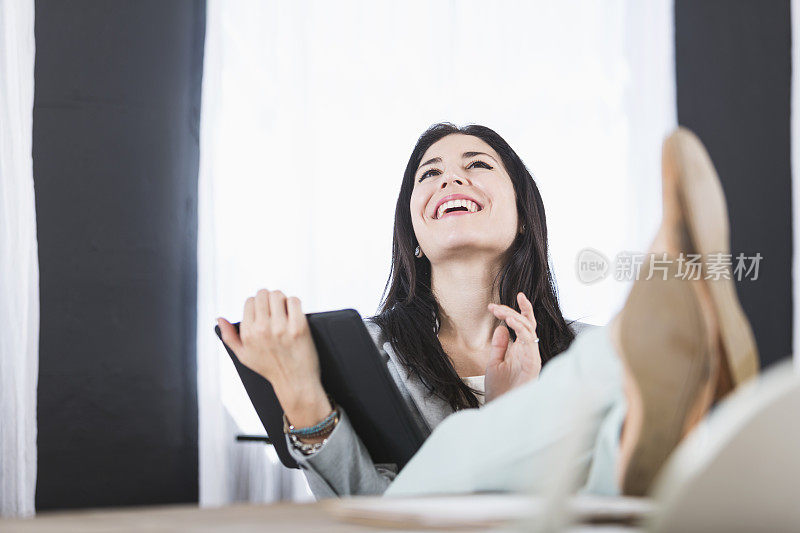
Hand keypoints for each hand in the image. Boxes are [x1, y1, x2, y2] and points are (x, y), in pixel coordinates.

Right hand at [217, 290, 331, 430]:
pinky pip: (294, 301)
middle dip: (269, 298)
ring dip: (282, 299)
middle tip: (275, 307)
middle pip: (264, 294)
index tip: (264, 310)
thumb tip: (219, 318)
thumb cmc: (270, 369)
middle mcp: (262, 329)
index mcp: (248, 334)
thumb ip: (229, 337)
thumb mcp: (244, 356)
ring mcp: (281, 327)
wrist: (295, 383)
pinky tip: (294, 311)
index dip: (257, 304)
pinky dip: (294, 303)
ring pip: (278, 295)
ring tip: (284, 309)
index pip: (250, 301)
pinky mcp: (299, 327)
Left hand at [484, 292, 541, 402]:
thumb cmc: (499, 390)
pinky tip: (509, 322)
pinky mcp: (533, 363)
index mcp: (520, 350)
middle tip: (495, 307)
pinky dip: (520, 329)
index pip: (522, 325)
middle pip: (526, 323)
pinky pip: (530, 341)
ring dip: (514, 317)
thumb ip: (499, 346)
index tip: (495, 305)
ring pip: (529, 329)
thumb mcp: (494, 363)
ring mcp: (531, 356)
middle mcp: (528, 351)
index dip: (516, 311)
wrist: (500, 408)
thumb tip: (500, 327)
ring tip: (500, 312)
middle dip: (512, 311)